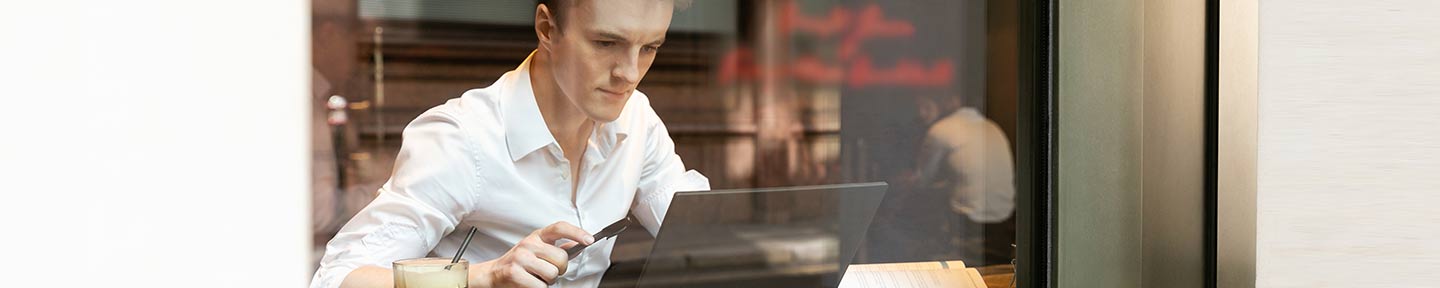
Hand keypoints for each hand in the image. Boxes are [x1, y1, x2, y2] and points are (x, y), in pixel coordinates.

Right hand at [472, 222, 593, 287]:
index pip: (559, 228)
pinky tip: (530, 283)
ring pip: (553, 274)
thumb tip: (579, 244)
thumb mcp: (537, 249)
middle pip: (561, 258)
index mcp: (537, 236)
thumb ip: (557, 247)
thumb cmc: (519, 262)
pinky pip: (541, 286)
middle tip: (548, 271)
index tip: (589, 240)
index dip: (576, 232)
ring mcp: (521, 258)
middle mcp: (529, 244)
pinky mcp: (514, 273)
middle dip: (559, 269)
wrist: (493, 274)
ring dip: (548, 281)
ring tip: (537, 277)